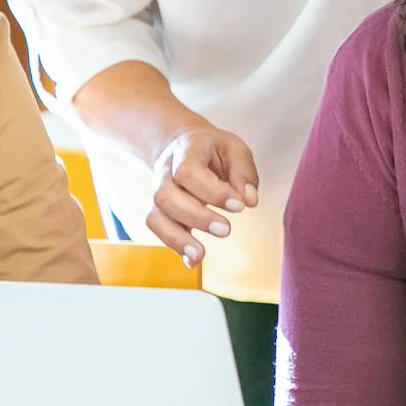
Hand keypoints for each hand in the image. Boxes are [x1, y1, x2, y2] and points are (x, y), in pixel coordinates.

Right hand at [146, 126, 259, 264]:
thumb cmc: (212, 149)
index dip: (212, 191)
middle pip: (167, 196)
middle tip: (226, 230)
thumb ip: (244, 172)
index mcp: (187, 149)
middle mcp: (166, 170)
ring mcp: (158, 190)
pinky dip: (174, 246)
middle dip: (196, 217)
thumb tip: (250, 200)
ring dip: (178, 238)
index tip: (239, 206)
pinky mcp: (159, 210)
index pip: (188, 171)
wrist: (181, 144)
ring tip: (201, 254)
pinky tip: (193, 261)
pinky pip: (157, 229)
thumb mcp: (234, 149)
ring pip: (155, 215)